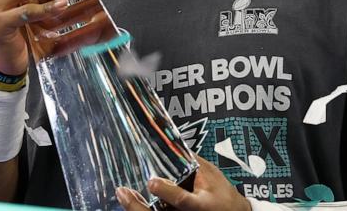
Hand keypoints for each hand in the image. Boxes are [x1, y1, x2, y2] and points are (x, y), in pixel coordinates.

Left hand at [116, 157, 250, 210]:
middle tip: (123, 192)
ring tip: (123, 194)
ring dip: (136, 208)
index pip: (183, 200)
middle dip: (138, 206)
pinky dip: (141, 209)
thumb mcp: (212, 176)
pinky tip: (132, 201)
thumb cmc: (223, 196)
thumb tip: (174, 143)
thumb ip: (195, 163)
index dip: (167, 192)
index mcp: (202, 205)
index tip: (152, 181)